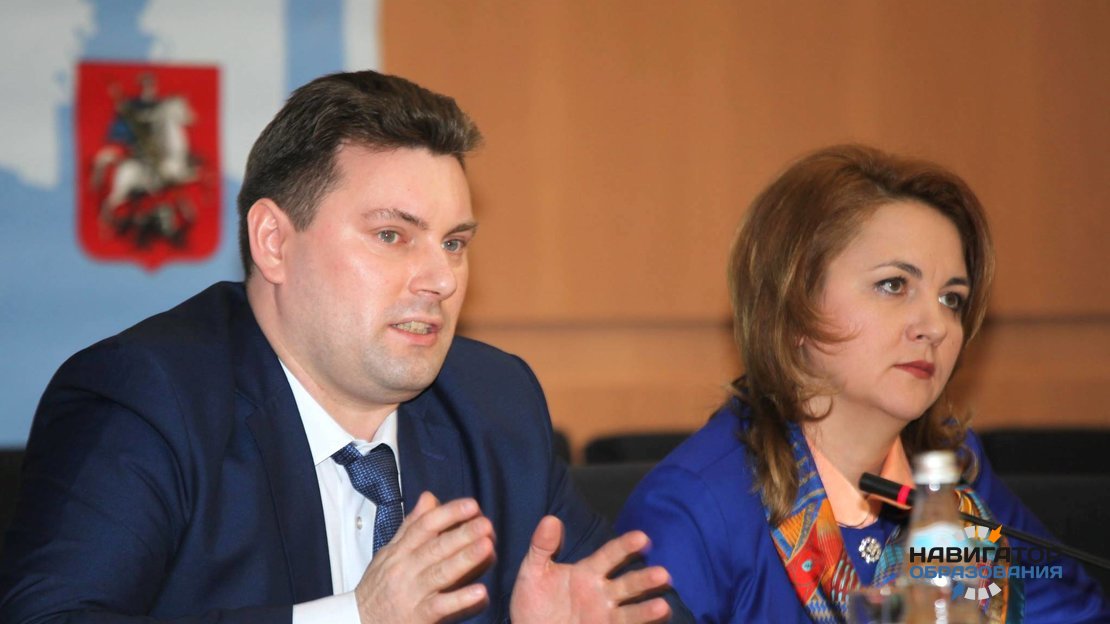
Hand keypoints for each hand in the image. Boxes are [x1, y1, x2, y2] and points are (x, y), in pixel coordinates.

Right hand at [354, 491, 495, 623]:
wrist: (359, 623)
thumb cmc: (377, 588)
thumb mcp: (389, 552)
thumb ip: (412, 526)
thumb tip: (430, 497)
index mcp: (400, 551)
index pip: (424, 526)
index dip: (448, 514)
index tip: (471, 505)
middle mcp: (406, 569)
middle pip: (436, 548)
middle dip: (462, 534)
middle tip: (485, 524)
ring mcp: (413, 594)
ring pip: (441, 574)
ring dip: (465, 560)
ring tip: (488, 548)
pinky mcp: (419, 617)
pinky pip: (442, 607)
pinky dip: (461, 600)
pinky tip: (480, 592)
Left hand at [509, 515, 671, 623]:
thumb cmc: (533, 601)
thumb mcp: (533, 572)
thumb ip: (542, 547)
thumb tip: (550, 518)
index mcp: (588, 572)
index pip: (610, 555)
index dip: (625, 546)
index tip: (642, 537)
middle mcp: (602, 593)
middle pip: (628, 584)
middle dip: (645, 579)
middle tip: (663, 574)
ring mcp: (604, 616)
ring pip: (630, 612)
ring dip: (646, 609)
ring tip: (663, 607)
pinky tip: (654, 620)